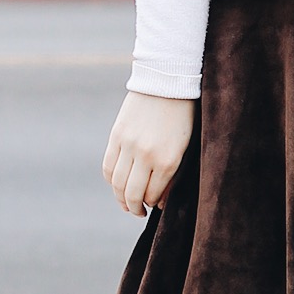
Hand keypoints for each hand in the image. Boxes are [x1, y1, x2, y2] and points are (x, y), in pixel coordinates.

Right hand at [103, 90, 196, 217]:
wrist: (167, 81)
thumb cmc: (183, 115)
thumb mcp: (186, 146)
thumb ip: (172, 174)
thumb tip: (159, 200)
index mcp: (168, 160)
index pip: (154, 196)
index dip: (154, 204)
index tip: (156, 206)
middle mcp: (146, 156)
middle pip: (132, 194)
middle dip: (135, 208)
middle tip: (139, 212)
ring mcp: (129, 145)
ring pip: (117, 184)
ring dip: (120, 198)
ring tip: (127, 203)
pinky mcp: (116, 135)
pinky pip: (108, 166)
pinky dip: (110, 180)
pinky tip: (117, 183)